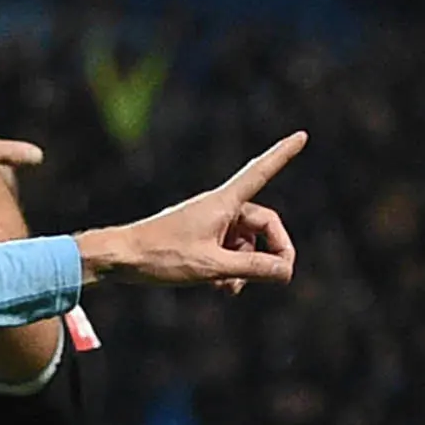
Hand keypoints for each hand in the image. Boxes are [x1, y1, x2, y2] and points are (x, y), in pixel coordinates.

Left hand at [77, 132, 304, 289]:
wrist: (121, 258)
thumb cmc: (162, 256)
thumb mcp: (212, 267)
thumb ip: (252, 268)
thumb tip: (285, 272)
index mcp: (224, 203)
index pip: (261, 172)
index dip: (283, 155)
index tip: (302, 136)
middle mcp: (220, 207)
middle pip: (263, 225)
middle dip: (270, 253)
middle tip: (279, 277)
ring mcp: (210, 222)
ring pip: (245, 243)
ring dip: (246, 267)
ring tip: (228, 288)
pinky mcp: (199, 236)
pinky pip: (227, 250)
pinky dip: (230, 268)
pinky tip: (219, 287)